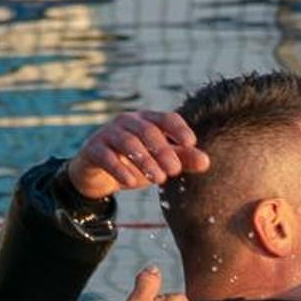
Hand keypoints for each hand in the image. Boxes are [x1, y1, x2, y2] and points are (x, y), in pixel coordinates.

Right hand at [66, 111, 211, 199]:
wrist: (96, 174)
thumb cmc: (133, 163)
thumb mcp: (159, 162)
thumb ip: (182, 160)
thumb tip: (206, 162)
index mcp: (147, 120)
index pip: (167, 118)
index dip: (179, 129)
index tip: (191, 143)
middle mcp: (127, 122)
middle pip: (148, 130)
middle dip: (163, 150)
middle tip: (175, 170)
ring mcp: (108, 134)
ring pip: (128, 142)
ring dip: (145, 161)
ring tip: (158, 179)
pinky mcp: (93, 149)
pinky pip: (107, 156)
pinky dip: (120, 169)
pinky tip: (131, 183)